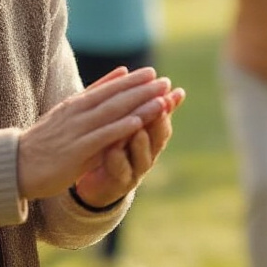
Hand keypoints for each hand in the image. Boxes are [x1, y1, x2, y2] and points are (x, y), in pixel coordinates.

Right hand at [17, 67, 174, 200]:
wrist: (16, 166)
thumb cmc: (45, 141)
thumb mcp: (68, 111)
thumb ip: (95, 92)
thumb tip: (122, 71)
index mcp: (76, 105)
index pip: (108, 89)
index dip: (131, 81)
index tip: (152, 73)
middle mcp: (77, 114)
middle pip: (114, 98)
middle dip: (141, 90)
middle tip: (164, 82)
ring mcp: (76, 132)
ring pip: (111, 115)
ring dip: (138, 107)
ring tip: (161, 100)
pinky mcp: (76, 151)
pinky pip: (101, 137)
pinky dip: (120, 129)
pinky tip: (138, 124)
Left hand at [73, 84, 185, 206]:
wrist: (95, 184)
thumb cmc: (113, 149)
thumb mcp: (127, 126)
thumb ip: (141, 106)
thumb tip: (160, 81)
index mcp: (149, 138)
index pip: (162, 119)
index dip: (168, 105)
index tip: (171, 89)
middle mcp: (147, 155)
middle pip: (158, 138)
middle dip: (159, 121)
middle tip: (161, 103)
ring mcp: (134, 171)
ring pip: (143, 157)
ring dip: (141, 142)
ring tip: (139, 128)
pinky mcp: (118, 184)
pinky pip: (120, 172)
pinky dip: (117, 160)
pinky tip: (112, 149)